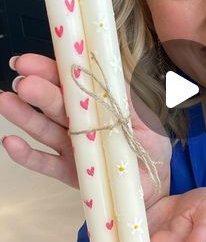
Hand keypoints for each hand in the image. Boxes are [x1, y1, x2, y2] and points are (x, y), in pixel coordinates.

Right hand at [0, 53, 170, 202]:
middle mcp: (76, 121)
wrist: (155, 180)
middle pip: (53, 103)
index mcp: (92, 102)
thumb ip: (124, 95)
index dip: (47, 70)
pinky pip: (45, 163)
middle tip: (23, 82)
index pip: (67, 81)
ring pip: (43, 129)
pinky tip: (11, 142)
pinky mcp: (68, 172)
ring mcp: (70, 146)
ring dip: (24, 116)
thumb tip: (107, 72)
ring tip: (6, 102)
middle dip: (37, 91)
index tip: (26, 62)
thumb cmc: (148, 142)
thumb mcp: (143, 114)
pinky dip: (26, 154)